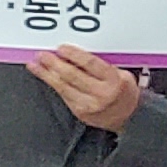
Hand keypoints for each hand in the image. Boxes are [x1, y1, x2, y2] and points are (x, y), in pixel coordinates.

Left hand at [28, 46, 147, 132]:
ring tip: (36, 65)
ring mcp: (89, 104)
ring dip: (46, 74)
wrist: (130, 118)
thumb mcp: (123, 75)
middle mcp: (101, 93)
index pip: (90, 64)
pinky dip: (52, 84)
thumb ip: (103, 65)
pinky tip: (45, 77)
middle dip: (55, 63)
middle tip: (43, 55)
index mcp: (114, 81)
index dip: (73, 55)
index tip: (61, 48)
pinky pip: (63, 95)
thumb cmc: (124, 94)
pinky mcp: (79, 112)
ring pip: (63, 86)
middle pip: (72, 75)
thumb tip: (77, 55)